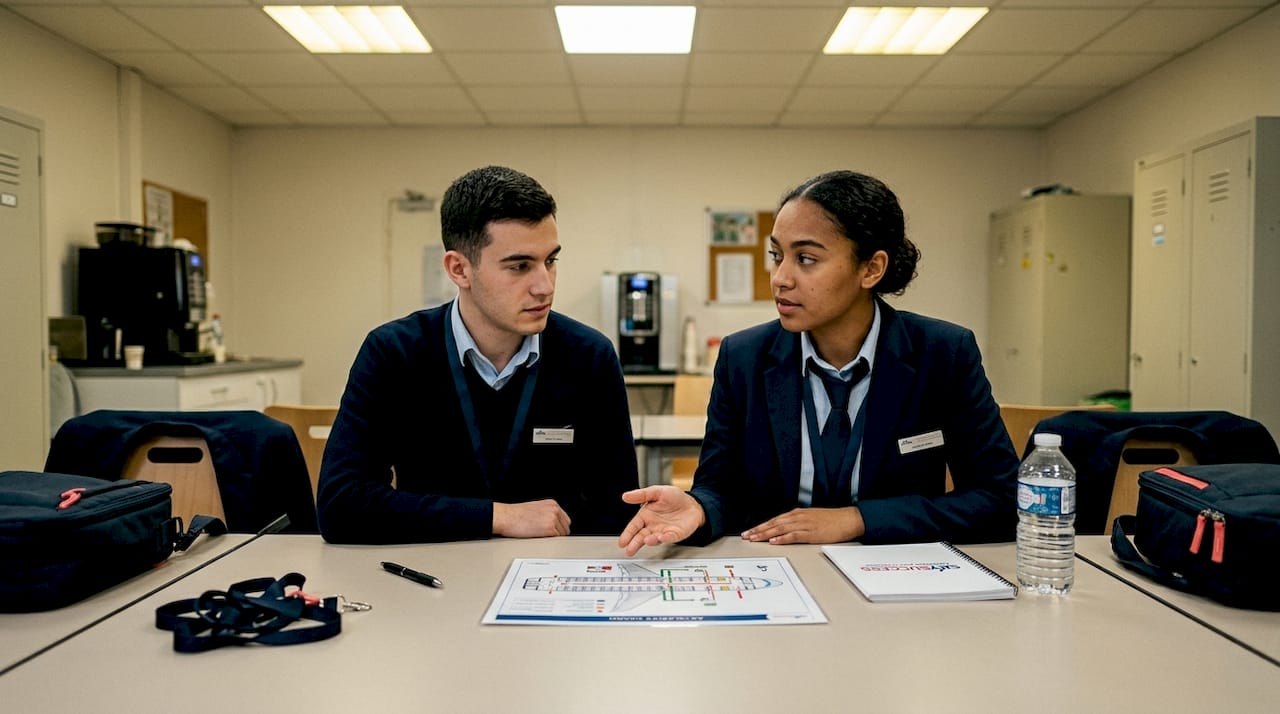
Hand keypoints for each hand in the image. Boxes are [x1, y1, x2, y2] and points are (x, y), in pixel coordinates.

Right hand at [492, 499, 570, 537]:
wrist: (507, 517)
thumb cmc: (516, 514)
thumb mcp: (536, 508)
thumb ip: (547, 514)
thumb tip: (553, 524)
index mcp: (552, 504)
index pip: (565, 519)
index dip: (560, 527)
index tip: (556, 532)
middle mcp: (555, 510)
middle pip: (566, 527)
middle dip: (559, 533)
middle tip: (549, 537)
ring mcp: (553, 519)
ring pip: (562, 534)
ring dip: (554, 538)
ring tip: (543, 537)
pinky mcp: (549, 529)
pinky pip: (556, 539)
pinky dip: (550, 541)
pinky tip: (541, 539)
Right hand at [617, 486, 704, 556]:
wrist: (692, 502)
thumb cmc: (674, 498)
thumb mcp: (657, 491)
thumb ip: (641, 495)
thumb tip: (625, 496)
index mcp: (646, 516)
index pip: (634, 526)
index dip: (627, 534)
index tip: (622, 542)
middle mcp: (653, 526)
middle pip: (641, 536)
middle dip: (635, 543)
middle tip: (629, 550)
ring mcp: (663, 531)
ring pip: (654, 539)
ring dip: (650, 541)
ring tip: (646, 541)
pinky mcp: (675, 534)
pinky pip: (669, 537)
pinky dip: (665, 538)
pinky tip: (661, 537)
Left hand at [741, 506, 863, 544]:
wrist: (847, 519)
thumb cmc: (831, 520)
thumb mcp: (811, 518)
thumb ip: (797, 522)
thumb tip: (785, 529)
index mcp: (797, 514)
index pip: (774, 520)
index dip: (761, 526)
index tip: (750, 531)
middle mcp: (798, 517)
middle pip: (774, 524)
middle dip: (758, 530)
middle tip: (746, 536)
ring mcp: (804, 525)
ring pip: (780, 529)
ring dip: (766, 534)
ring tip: (754, 539)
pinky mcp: (811, 533)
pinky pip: (794, 536)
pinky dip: (783, 538)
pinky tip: (774, 541)